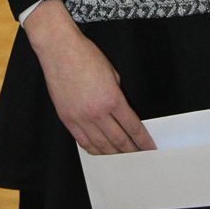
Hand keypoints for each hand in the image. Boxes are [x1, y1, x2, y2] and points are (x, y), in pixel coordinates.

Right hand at [24, 0, 155, 154]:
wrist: (60, 49)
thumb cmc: (85, 55)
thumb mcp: (112, 72)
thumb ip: (117, 94)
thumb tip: (120, 111)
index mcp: (112, 99)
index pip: (133, 127)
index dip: (143, 141)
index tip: (149, 148)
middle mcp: (97, 112)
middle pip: (119, 140)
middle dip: (131, 151)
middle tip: (139, 157)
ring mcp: (80, 117)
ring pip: (101, 145)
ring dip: (113, 155)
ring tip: (121, 159)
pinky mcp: (67, 118)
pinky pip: (82, 141)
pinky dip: (93, 149)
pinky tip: (100, 151)